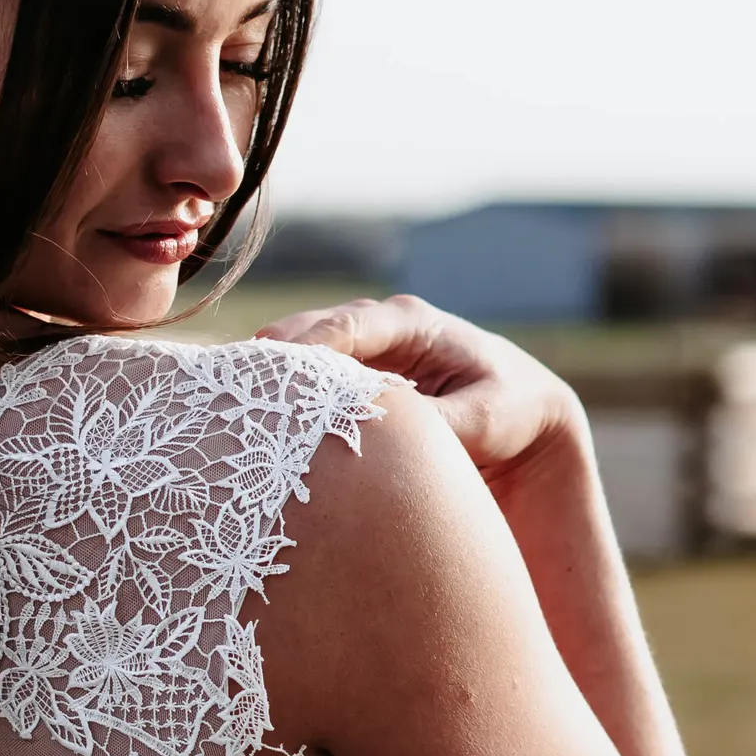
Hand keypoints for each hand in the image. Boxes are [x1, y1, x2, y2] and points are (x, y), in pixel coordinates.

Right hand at [253, 294, 584, 490]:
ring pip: (302, 359)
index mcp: (411, 320)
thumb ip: (441, 424)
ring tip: (231, 408)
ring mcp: (361, 353)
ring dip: (272, 382)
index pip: (347, 324)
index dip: (307, 345)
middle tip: (231, 390)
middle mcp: (378, 328)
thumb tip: (386, 434)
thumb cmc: (512, 409)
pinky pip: (309, 386)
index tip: (271, 366)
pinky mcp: (351, 383)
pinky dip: (284, 401)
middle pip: (310, 334)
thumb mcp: (487, 418)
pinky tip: (253, 425)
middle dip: (272, 360)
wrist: (525, 420)